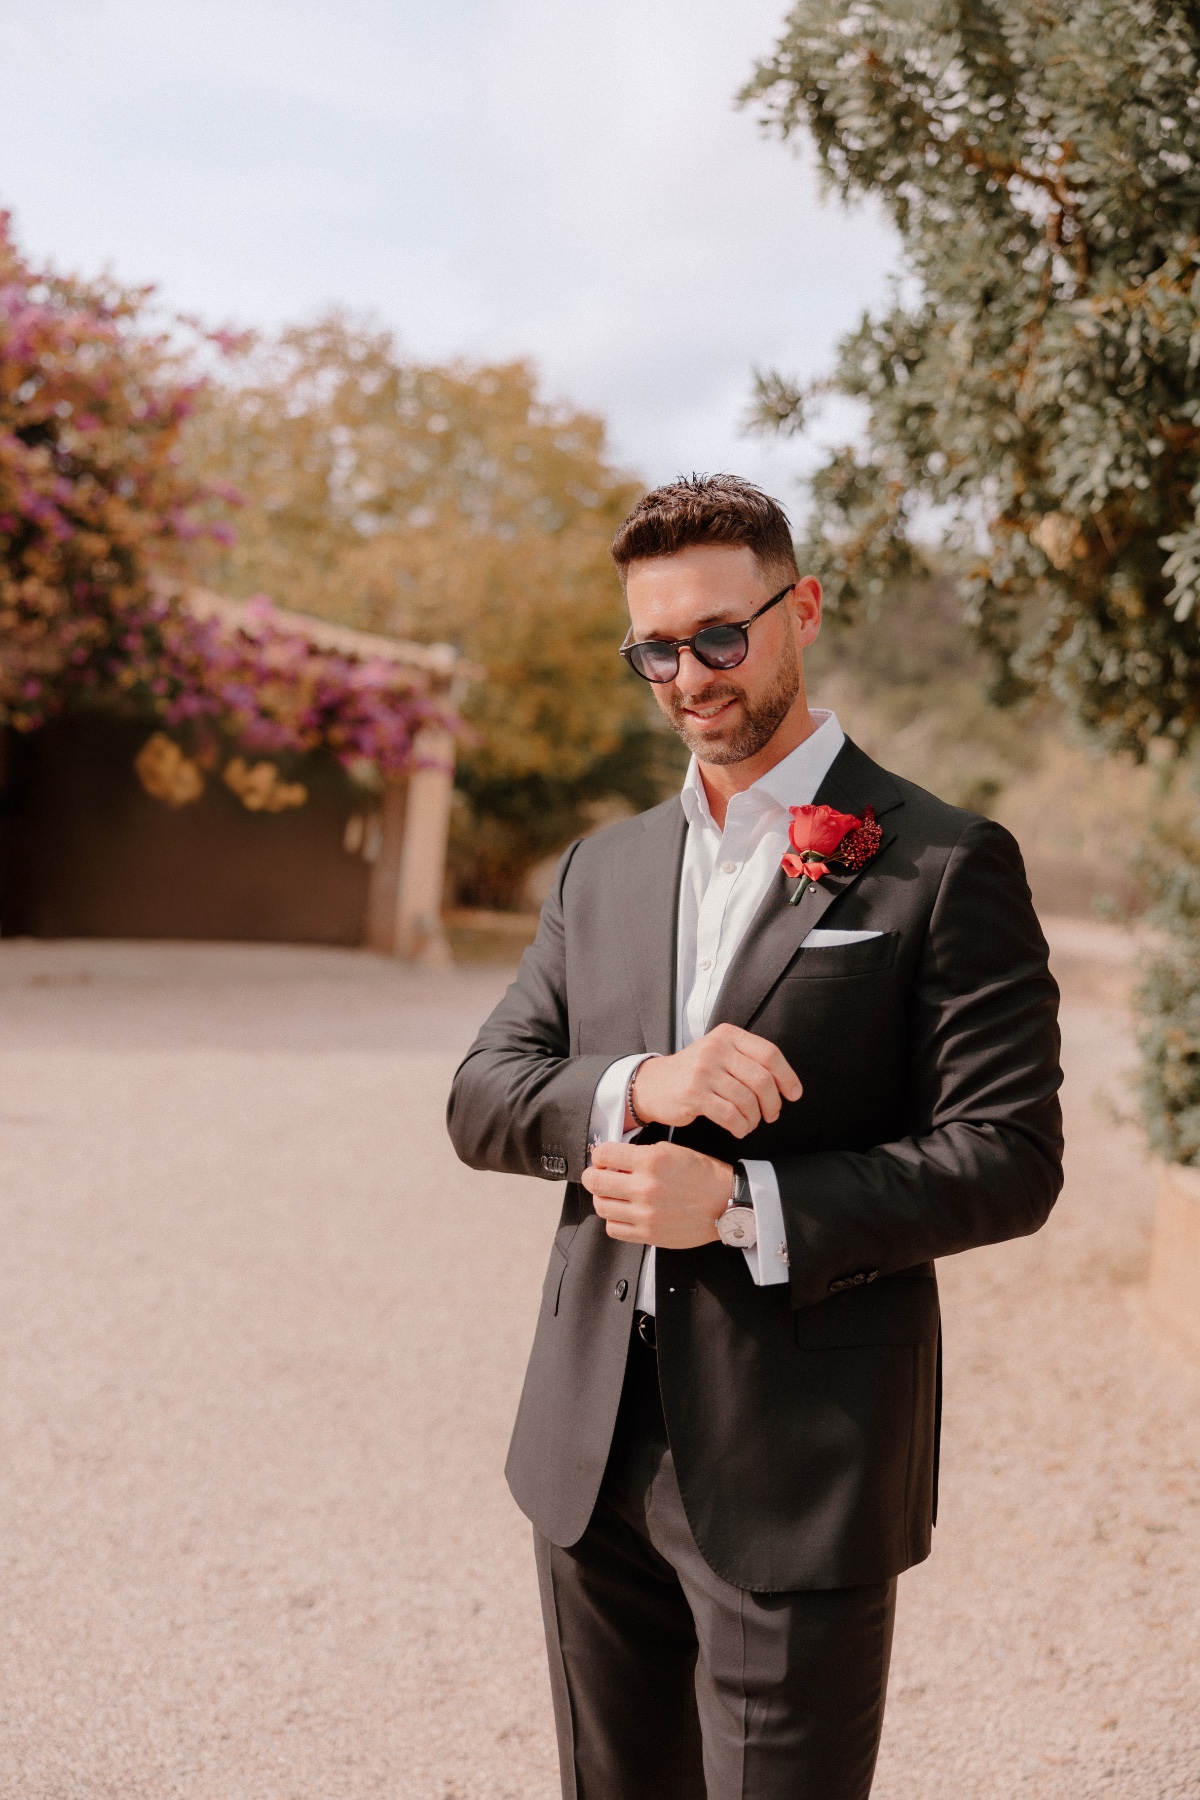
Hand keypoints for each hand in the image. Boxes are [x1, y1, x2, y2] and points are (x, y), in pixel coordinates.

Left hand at [582, 1140, 733, 1247]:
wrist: (727, 1204)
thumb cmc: (704, 1175)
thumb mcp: (673, 1151)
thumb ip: (641, 1153)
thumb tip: (614, 1157)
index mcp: (651, 1161)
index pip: (603, 1154)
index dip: (599, 1155)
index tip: (602, 1158)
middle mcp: (645, 1187)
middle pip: (595, 1182)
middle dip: (592, 1176)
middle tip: (597, 1176)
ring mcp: (645, 1214)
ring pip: (601, 1206)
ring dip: (603, 1198)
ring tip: (613, 1195)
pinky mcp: (648, 1234)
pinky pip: (614, 1229)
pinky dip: (614, 1220)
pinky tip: (624, 1212)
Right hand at [630, 1024, 801, 1138]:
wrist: (653, 1084)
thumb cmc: (693, 1073)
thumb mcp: (718, 1053)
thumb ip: (747, 1060)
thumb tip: (784, 1083)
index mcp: (727, 1035)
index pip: (769, 1054)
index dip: (787, 1076)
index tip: (794, 1094)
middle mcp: (716, 1049)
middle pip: (762, 1079)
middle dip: (772, 1103)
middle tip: (771, 1114)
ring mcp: (704, 1070)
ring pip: (747, 1099)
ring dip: (755, 1118)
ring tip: (750, 1123)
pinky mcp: (694, 1093)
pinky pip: (730, 1115)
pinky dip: (740, 1126)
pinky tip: (738, 1128)